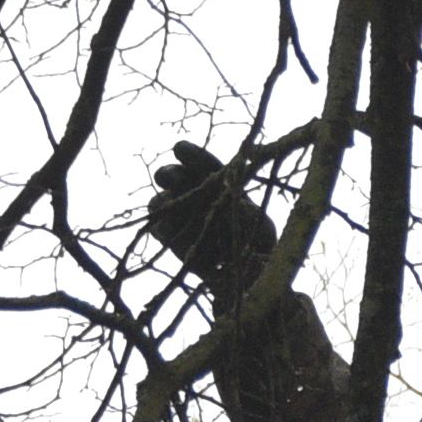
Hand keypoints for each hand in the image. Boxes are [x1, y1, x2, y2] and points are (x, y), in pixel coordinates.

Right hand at [145, 139, 279, 298]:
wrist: (246, 273)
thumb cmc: (258, 243)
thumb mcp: (262, 229)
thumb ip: (248, 218)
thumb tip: (232, 207)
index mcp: (219, 183)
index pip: (202, 163)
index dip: (190, 154)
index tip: (179, 149)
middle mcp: (195, 194)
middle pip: (173, 176)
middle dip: (169, 174)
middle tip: (170, 178)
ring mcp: (180, 215)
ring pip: (160, 202)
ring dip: (163, 202)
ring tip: (170, 206)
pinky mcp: (171, 238)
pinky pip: (158, 229)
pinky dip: (162, 228)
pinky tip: (168, 228)